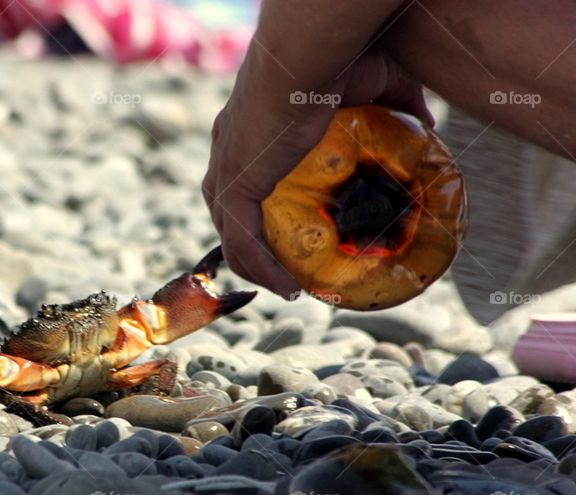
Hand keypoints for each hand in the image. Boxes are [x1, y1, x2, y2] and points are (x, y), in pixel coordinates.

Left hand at [203, 46, 432, 297]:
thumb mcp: (377, 83)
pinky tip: (287, 287)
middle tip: (289, 269)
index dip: (262, 206)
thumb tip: (426, 121)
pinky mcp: (232, 184)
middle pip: (230, 209)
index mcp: (250, 128)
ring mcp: (225, 168)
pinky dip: (261, 267)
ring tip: (289, 287)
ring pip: (230, 232)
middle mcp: (227, 150)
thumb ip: (397, 104)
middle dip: (254, 244)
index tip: (292, 232)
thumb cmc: (340, 56)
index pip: (245, 176)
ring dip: (256, 265)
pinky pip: (240, 240)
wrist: (310, 51)